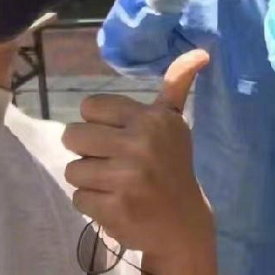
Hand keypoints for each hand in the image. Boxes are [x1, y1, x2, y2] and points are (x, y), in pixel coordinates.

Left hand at [63, 50, 214, 259]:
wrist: (183, 223)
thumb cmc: (172, 166)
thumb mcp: (175, 123)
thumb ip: (177, 85)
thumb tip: (201, 51)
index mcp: (151, 119)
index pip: (90, 107)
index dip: (98, 123)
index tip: (119, 137)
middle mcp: (140, 145)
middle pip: (73, 136)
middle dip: (88, 151)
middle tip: (112, 162)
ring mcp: (126, 178)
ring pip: (73, 169)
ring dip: (89, 179)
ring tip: (115, 185)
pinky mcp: (114, 208)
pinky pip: (77, 198)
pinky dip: (92, 204)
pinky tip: (116, 204)